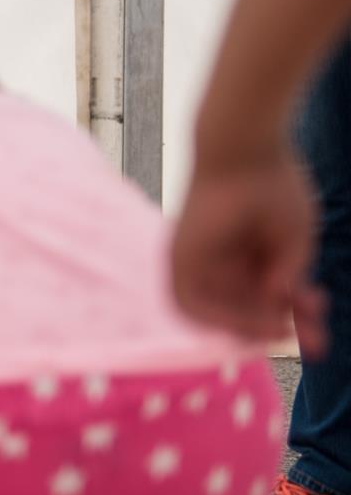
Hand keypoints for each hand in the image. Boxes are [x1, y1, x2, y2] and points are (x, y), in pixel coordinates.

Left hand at [172, 145, 325, 351]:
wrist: (246, 149)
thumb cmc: (274, 186)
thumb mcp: (291, 240)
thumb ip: (285, 276)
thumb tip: (278, 306)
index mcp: (244, 254)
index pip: (263, 299)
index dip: (289, 320)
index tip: (317, 330)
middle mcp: (217, 261)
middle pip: (244, 310)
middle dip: (278, 329)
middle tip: (316, 345)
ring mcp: (196, 260)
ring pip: (218, 312)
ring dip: (250, 328)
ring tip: (285, 333)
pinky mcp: (179, 256)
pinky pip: (189, 303)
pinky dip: (220, 318)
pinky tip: (256, 325)